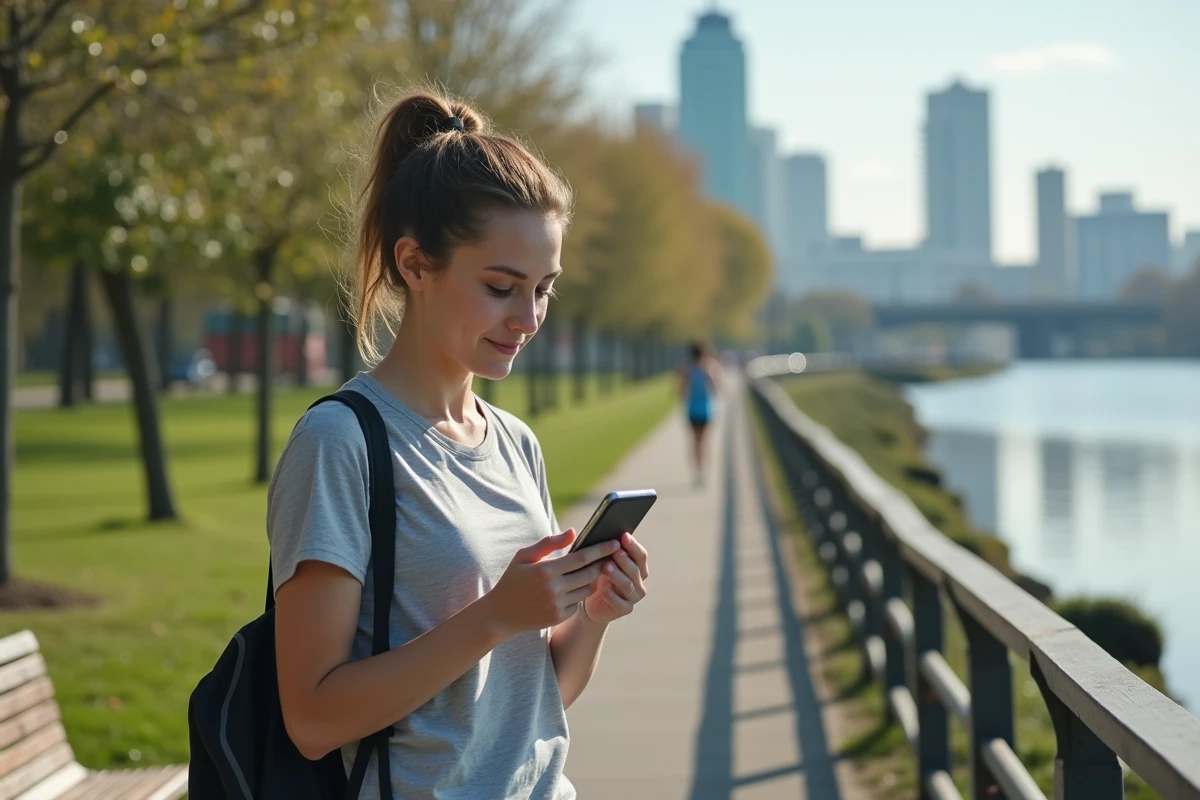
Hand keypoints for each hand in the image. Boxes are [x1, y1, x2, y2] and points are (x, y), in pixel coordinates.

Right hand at [484, 529, 620, 636]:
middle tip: (612, 556)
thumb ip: (549, 543)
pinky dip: (579, 594)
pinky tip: (575, 587)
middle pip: (590, 574)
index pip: (581, 558)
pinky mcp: (558, 617)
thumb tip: (573, 532)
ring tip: (594, 570)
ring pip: (587, 589)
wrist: (501, 614)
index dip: (601, 550)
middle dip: (603, 564)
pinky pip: (578, 603)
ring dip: (592, 579)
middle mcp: (553, 589)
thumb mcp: (524, 556)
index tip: (615, 543)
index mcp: (545, 570)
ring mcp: (557, 605)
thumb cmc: (513, 579)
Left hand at [581, 532, 648, 624]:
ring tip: (606, 567)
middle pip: (636, 569)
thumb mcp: (601, 561)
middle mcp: (639, 581)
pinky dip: (612, 596)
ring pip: (628, 585)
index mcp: (637, 567)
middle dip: (625, 560)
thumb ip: (606, 550)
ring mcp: (633, 597)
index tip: (624, 535)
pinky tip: (603, 590)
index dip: (633, 545)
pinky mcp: (624, 609)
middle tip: (615, 551)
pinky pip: (620, 603)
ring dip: (617, 575)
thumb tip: (603, 535)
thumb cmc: (597, 576)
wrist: (589, 602)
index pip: (641, 555)